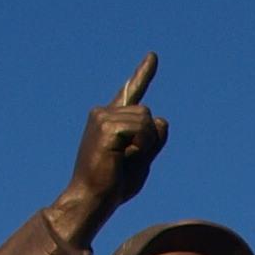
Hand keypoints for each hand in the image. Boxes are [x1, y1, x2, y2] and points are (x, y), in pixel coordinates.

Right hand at [66, 53, 167, 215]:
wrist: (93, 198)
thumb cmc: (114, 185)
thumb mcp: (143, 160)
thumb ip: (154, 140)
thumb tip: (161, 119)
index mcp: (111, 120)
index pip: (131, 93)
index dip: (143, 74)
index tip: (153, 56)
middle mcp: (103, 113)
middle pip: (148, 114)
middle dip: (149, 140)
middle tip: (128, 161)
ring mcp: (102, 116)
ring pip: (147, 119)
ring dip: (146, 144)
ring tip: (124, 160)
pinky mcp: (105, 125)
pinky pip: (142, 127)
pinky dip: (142, 144)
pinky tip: (124, 155)